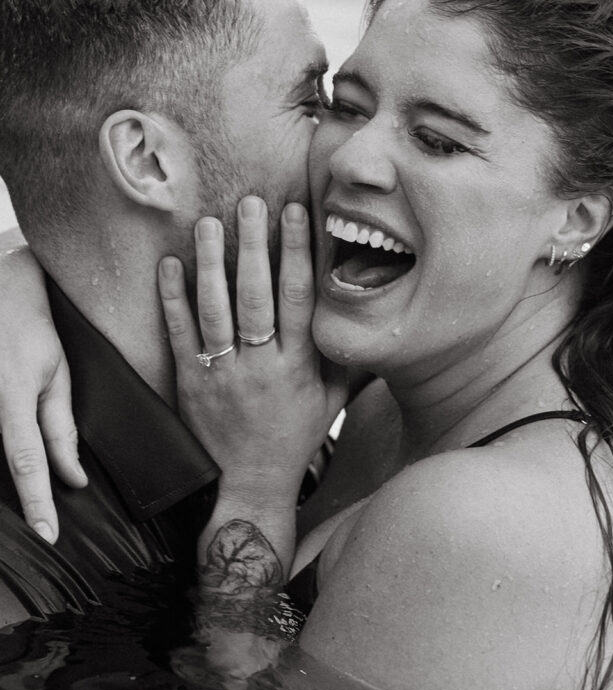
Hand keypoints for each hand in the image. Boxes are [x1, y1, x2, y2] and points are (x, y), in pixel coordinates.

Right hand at [0, 236, 86, 541]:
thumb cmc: (32, 327)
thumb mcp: (57, 372)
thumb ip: (60, 428)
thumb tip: (73, 478)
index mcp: (11, 394)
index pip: (26, 461)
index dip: (37, 501)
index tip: (48, 535)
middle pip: (1, 460)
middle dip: (20, 496)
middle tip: (41, 526)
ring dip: (8, 477)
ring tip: (35, 503)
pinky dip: (0, 454)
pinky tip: (16, 473)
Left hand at [158, 198, 348, 498]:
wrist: (250, 486)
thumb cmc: (295, 438)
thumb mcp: (332, 401)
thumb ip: (344, 357)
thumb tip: (364, 314)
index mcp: (299, 367)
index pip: (299, 298)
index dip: (298, 252)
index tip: (296, 213)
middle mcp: (261, 367)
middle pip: (256, 297)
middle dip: (254, 246)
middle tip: (250, 204)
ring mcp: (222, 375)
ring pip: (215, 311)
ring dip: (211, 263)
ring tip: (207, 223)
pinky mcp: (190, 384)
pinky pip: (180, 335)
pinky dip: (173, 299)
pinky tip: (171, 265)